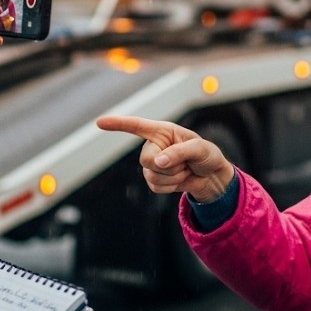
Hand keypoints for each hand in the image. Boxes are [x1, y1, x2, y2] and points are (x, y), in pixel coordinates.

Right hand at [96, 115, 235, 202]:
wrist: (211, 177)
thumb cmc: (207, 156)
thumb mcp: (200, 149)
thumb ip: (180, 152)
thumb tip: (158, 161)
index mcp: (163, 131)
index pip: (137, 126)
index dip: (118, 124)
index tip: (99, 122)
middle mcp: (154, 145)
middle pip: (146, 159)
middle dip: (168, 166)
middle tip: (186, 163)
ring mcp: (153, 163)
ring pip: (152, 176)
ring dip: (173, 177)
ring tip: (185, 170)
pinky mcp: (155, 179)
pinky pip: (156, 187)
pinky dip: (172, 187)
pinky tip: (180, 179)